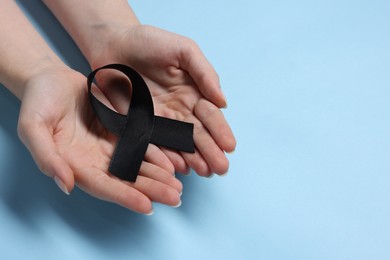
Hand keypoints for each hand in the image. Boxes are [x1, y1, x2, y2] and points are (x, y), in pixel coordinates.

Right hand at [17, 66, 182, 213]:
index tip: (147, 206)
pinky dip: (156, 155)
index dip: (125, 196)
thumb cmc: (38, 102)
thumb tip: (66, 185)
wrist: (50, 80)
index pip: (103, 185)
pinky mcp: (120, 131)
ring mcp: (109, 146)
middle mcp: (95, 160)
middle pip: (126, 180)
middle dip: (151, 190)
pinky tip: (172, 164)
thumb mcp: (33, 127)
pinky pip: (141, 145)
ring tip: (178, 187)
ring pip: (137, 166)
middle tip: (175, 198)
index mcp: (75, 164)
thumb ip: (47, 157)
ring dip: (158, 177)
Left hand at [91, 25, 235, 175]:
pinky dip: (165, 156)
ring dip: (192, 159)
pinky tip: (176, 167)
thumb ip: (204, 73)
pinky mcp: (139, 125)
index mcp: (193, 93)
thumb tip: (223, 102)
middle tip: (221, 168)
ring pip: (179, 144)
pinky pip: (153, 144)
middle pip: (197, 134)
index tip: (229, 146)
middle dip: (211, 151)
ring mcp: (159, 120)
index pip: (210, 116)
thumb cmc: (150, 42)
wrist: (114, 44)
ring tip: (204, 172)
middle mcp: (179, 110)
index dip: (220, 131)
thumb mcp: (183, 50)